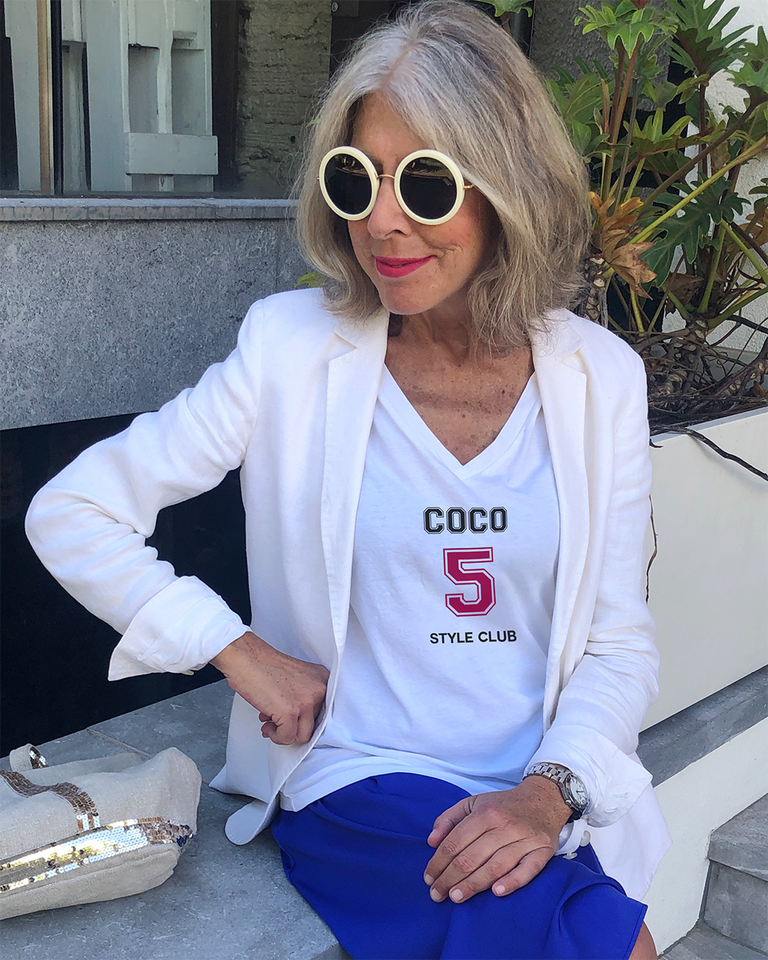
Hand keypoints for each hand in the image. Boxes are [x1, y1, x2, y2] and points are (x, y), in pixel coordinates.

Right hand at [210, 631, 328, 745]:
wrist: (245, 657)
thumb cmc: (263, 665)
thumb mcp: (295, 678)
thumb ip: (303, 696)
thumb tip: (300, 721)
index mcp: (322, 679)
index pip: (322, 711)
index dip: (303, 717)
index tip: (292, 717)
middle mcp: (319, 689)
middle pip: (314, 725)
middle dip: (292, 726)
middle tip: (276, 719)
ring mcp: (306, 701)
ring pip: (302, 736)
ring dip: (284, 733)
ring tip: (270, 722)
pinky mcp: (291, 712)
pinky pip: (287, 738)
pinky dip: (275, 736)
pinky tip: (267, 725)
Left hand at [423, 775, 571, 903]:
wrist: (545, 799)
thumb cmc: (504, 806)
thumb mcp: (473, 803)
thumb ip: (449, 819)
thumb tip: (431, 842)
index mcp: (485, 813)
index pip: (456, 841)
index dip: (439, 861)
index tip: (428, 878)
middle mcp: (505, 825)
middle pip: (472, 856)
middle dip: (450, 878)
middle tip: (437, 894)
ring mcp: (525, 839)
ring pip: (496, 866)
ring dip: (473, 884)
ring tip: (456, 897)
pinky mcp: (543, 851)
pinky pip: (528, 870)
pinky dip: (512, 881)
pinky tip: (496, 892)